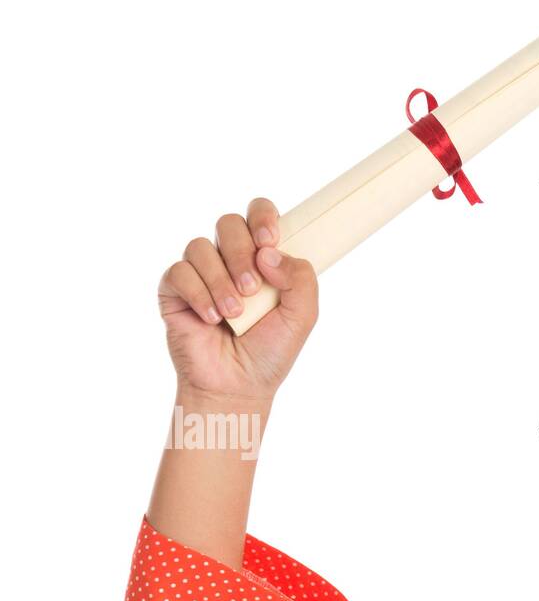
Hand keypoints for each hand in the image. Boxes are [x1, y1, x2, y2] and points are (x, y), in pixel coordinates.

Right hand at [158, 197, 317, 404]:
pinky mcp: (175, 291)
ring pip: (201, 247)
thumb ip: (302, 280)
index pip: (258, 214)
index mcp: (262, 260)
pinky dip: (198, 294)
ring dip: (220, 280)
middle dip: (241, 253)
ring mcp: (201, 274)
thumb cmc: (269, 353)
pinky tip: (212, 318)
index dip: (262, 216)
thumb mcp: (301, 318)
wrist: (237, 385)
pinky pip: (180, 272)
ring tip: (234, 313)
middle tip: (251, 288)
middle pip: (228, 224)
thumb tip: (270, 252)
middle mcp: (229, 260)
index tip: (269, 240)